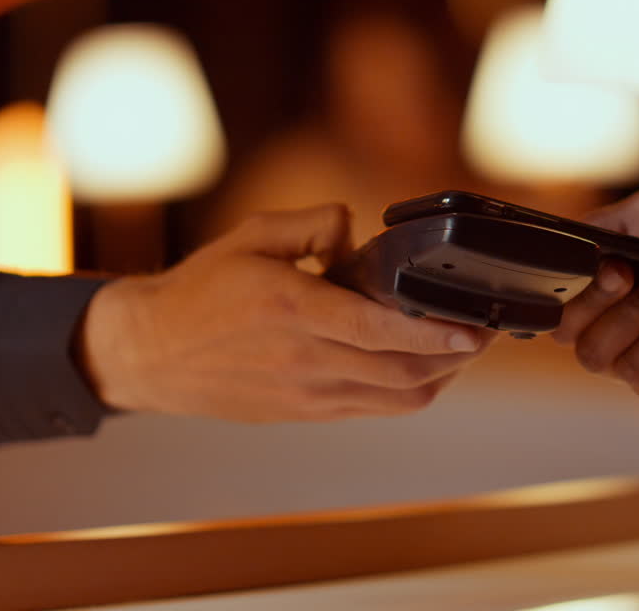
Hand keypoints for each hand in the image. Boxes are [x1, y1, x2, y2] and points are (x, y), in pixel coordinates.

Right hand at [77, 204, 492, 421]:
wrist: (152, 352)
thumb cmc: (201, 290)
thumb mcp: (252, 235)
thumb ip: (313, 225)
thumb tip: (358, 236)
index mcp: (292, 309)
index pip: (381, 330)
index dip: (436, 333)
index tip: (475, 327)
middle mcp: (304, 359)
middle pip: (403, 372)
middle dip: (456, 356)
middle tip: (486, 333)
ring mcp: (305, 394)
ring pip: (395, 399)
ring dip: (438, 378)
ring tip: (460, 351)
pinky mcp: (304, 413)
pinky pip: (372, 409)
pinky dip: (406, 391)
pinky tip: (418, 366)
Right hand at [553, 177, 638, 419]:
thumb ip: (607, 224)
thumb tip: (558, 245)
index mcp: (621, 278)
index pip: (558, 290)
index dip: (559, 278)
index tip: (592, 258)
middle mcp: (628, 320)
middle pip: (564, 328)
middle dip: (590, 297)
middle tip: (629, 273)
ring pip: (594, 353)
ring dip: (629, 314)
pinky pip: (635, 371)